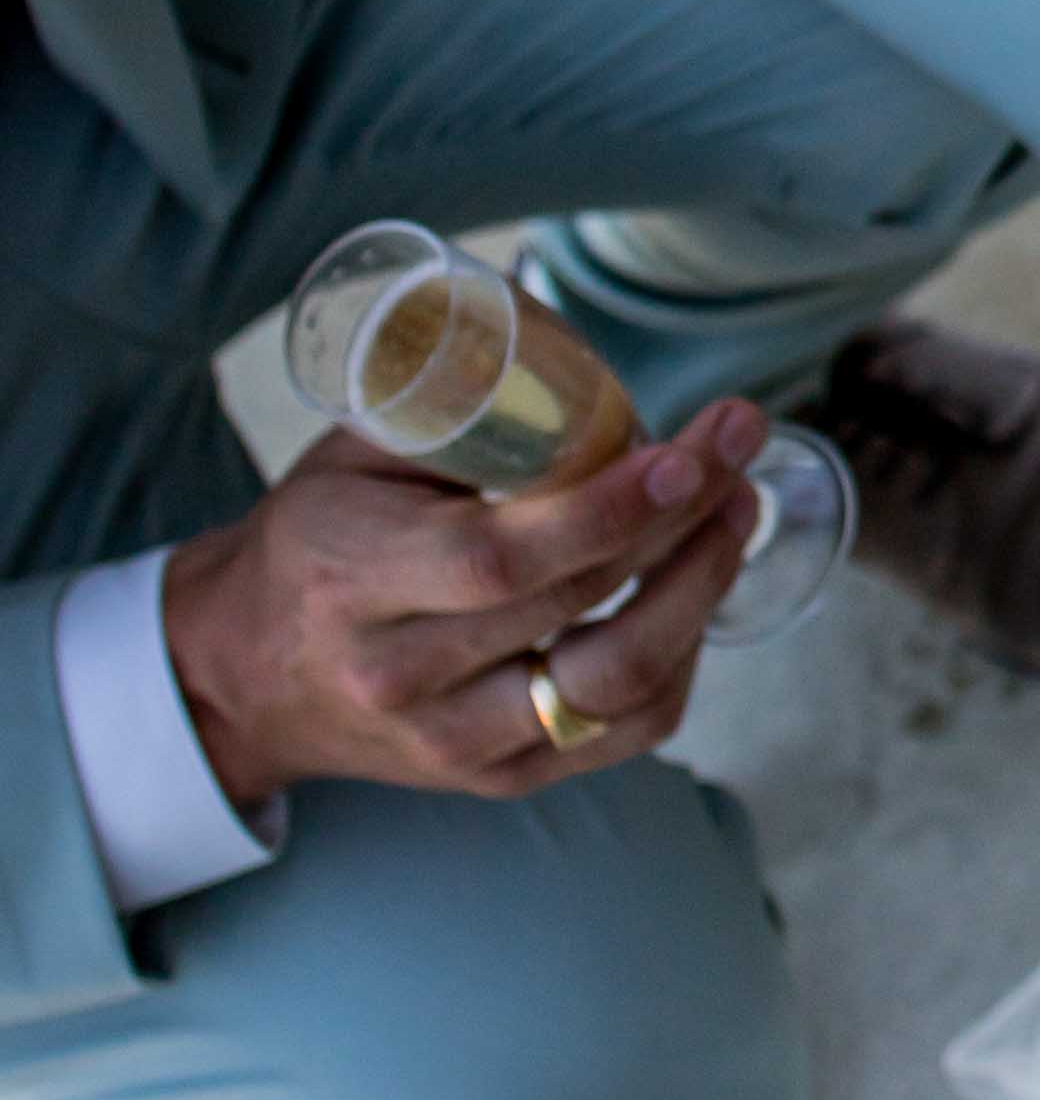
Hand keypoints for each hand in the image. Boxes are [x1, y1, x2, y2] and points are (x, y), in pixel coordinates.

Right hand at [162, 411, 765, 814]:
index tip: (690, 452)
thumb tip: (555, 319)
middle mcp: (403, 677)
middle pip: (577, 611)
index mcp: (355, 581)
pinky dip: (682, 660)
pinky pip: (624, 732)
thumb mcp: (352, 455)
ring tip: (737, 511)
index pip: (501, 559)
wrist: (241, 677)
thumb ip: (452, 407)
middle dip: (683, 524)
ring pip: (617, 687)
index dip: (611, 508)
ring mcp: (454, 743)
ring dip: (701, 595)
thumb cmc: (314, 539)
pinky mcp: (497, 780)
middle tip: (738, 447)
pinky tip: (698, 593)